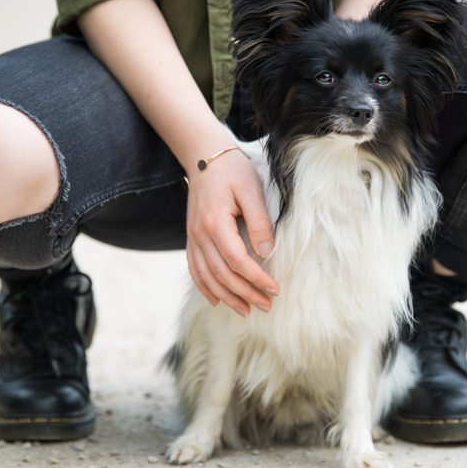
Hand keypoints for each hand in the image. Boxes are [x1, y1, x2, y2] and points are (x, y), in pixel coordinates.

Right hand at [185, 150, 278, 316]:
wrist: (204, 157)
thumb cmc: (232, 171)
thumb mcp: (251, 190)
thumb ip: (259, 222)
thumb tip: (267, 252)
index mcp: (215, 222)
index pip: (236, 261)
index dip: (256, 278)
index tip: (275, 289)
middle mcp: (200, 234)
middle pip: (221, 274)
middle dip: (245, 293)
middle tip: (266, 305)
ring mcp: (193, 237)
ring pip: (206, 277)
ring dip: (226, 297)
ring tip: (246, 310)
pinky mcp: (191, 238)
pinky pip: (195, 269)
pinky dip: (205, 287)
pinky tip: (217, 299)